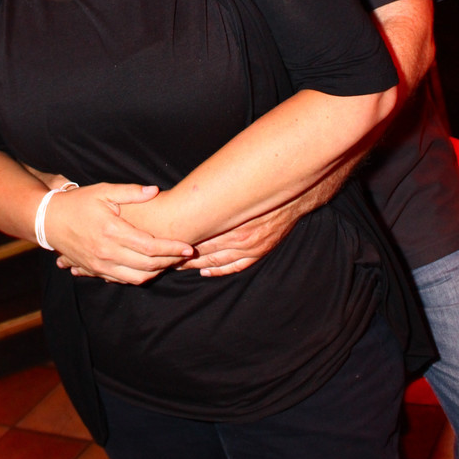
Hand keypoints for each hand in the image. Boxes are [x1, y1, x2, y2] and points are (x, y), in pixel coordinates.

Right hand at [50, 183, 193, 284]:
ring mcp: (100, 265)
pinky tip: (149, 267)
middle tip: (185, 254)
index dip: (172, 248)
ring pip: (137, 277)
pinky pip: (122, 280)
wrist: (48, 221)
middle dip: (170, 261)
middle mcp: (107, 253)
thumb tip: (154, 191)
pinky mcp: (95, 271)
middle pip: (147, 265)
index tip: (188, 247)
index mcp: (111, 231)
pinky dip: (139, 276)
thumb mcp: (103, 191)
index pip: (150, 246)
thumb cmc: (77, 203)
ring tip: (170, 260)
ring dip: (157, 272)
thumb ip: (130, 192)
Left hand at [177, 201, 303, 276]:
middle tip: (166, 256)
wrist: (293, 195)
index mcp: (231, 220)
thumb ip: (214, 200)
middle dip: (183, 254)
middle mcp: (239, 237)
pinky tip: (205, 271)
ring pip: (216, 261)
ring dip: (196, 264)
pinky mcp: (259, 251)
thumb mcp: (234, 190)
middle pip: (204, 250)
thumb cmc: (262, 188)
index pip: (198, 235)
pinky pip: (235, 266)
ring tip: (180, 265)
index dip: (180, 240)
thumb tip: (190, 201)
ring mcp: (250, 247)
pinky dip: (219, 270)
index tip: (166, 241)